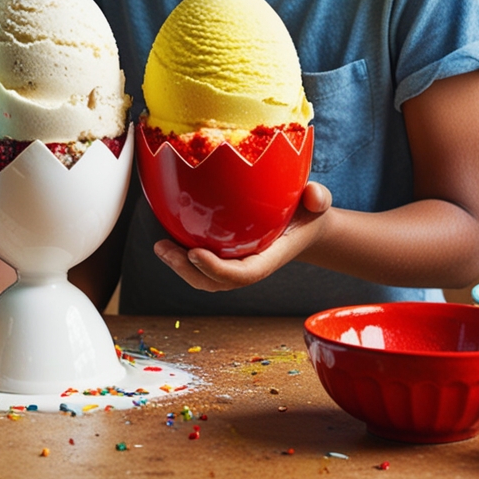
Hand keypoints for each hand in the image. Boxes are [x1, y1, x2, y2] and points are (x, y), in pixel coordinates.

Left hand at [153, 180, 332, 291]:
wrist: (302, 221)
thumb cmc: (307, 211)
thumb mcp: (317, 203)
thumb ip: (319, 198)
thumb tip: (313, 196)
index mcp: (269, 258)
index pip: (243, 274)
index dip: (218, 269)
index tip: (194, 252)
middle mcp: (248, 266)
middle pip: (216, 283)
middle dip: (188, 272)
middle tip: (164, 249)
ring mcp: (234, 264)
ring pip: (203, 278)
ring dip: (178, 266)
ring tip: (160, 247)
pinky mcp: (223, 255)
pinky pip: (199, 263)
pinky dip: (180, 256)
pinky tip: (166, 236)